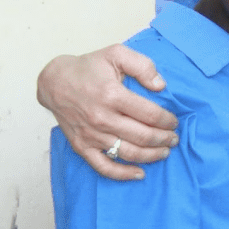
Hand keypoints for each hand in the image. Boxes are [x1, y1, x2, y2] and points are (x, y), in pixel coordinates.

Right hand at [37, 45, 179, 179]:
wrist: (54, 82)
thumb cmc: (88, 68)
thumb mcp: (116, 54)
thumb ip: (142, 65)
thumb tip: (160, 86)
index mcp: (112, 95)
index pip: (150, 114)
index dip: (167, 121)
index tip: (174, 122)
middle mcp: (102, 118)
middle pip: (143, 136)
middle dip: (164, 139)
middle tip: (173, 138)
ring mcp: (91, 135)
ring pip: (129, 153)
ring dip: (152, 156)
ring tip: (164, 152)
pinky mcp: (82, 146)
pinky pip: (104, 167)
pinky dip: (123, 174)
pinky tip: (140, 173)